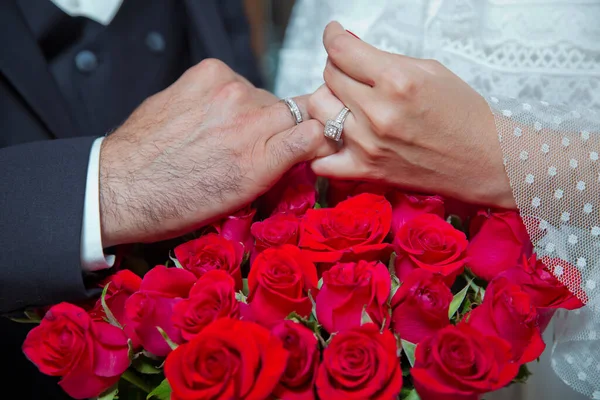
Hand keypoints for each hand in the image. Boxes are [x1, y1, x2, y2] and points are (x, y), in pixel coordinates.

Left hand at [100, 59, 335, 246]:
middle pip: (294, 110)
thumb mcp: (241, 198)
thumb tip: (300, 144)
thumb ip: (276, 165)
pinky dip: (225, 94)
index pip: (319, 131)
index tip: (306, 145)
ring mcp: (229, 93)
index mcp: (262, 162)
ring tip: (220, 130)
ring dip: (250, 110)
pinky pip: (234, 79)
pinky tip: (205, 113)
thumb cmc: (179, 204)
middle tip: (255, 141)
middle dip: (281, 126)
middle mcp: (251, 123)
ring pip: (261, 95)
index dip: (315, 138)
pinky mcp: (208, 73)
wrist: (123, 186)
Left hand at [308, 22, 514, 208]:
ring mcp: (368, 145)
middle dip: (336, 68)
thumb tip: (350, 46)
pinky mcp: (366, 171)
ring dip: (328, 102)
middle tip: (352, 73)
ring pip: (318, 110)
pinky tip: (337, 139)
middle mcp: (378, 112)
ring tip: (346, 104)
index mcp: (396, 80)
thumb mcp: (430, 70)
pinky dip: (322, 149)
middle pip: (328, 77)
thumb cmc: (463, 114)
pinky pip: (321, 160)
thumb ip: (385, 59)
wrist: (484, 160)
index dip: (333, 37)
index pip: (340, 50)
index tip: (334, 34)